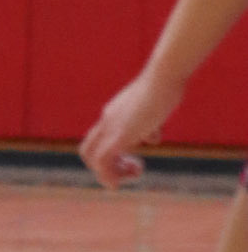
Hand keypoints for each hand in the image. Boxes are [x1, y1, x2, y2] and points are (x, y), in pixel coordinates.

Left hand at [79, 65, 183, 187]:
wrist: (164, 76)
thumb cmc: (165, 89)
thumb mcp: (154, 110)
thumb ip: (148, 123)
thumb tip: (150, 137)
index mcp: (113, 114)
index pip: (97, 139)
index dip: (111, 156)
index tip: (134, 160)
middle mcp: (107, 120)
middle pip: (87, 151)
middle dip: (107, 168)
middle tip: (133, 167)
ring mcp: (112, 126)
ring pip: (91, 158)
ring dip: (111, 174)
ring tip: (137, 170)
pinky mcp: (121, 134)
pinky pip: (102, 160)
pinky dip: (112, 175)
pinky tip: (137, 170)